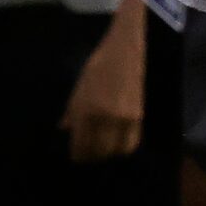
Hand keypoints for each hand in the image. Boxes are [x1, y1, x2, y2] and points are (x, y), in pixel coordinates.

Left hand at [59, 0, 145, 162]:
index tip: (75, 155)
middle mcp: (106, 118)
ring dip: (108, 154)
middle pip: (99, 153)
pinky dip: (122, 146)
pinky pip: (131, 142)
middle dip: (91, 157)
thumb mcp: (80, 86)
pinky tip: (117, 141)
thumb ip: (72, 111)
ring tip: (102, 149)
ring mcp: (125, 118)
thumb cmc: (100, 64)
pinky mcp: (139, 115)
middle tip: (87, 154)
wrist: (127, 49)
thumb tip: (65, 129)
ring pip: (116, 151)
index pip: (81, 146)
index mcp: (87, 110)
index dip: (77, 155)